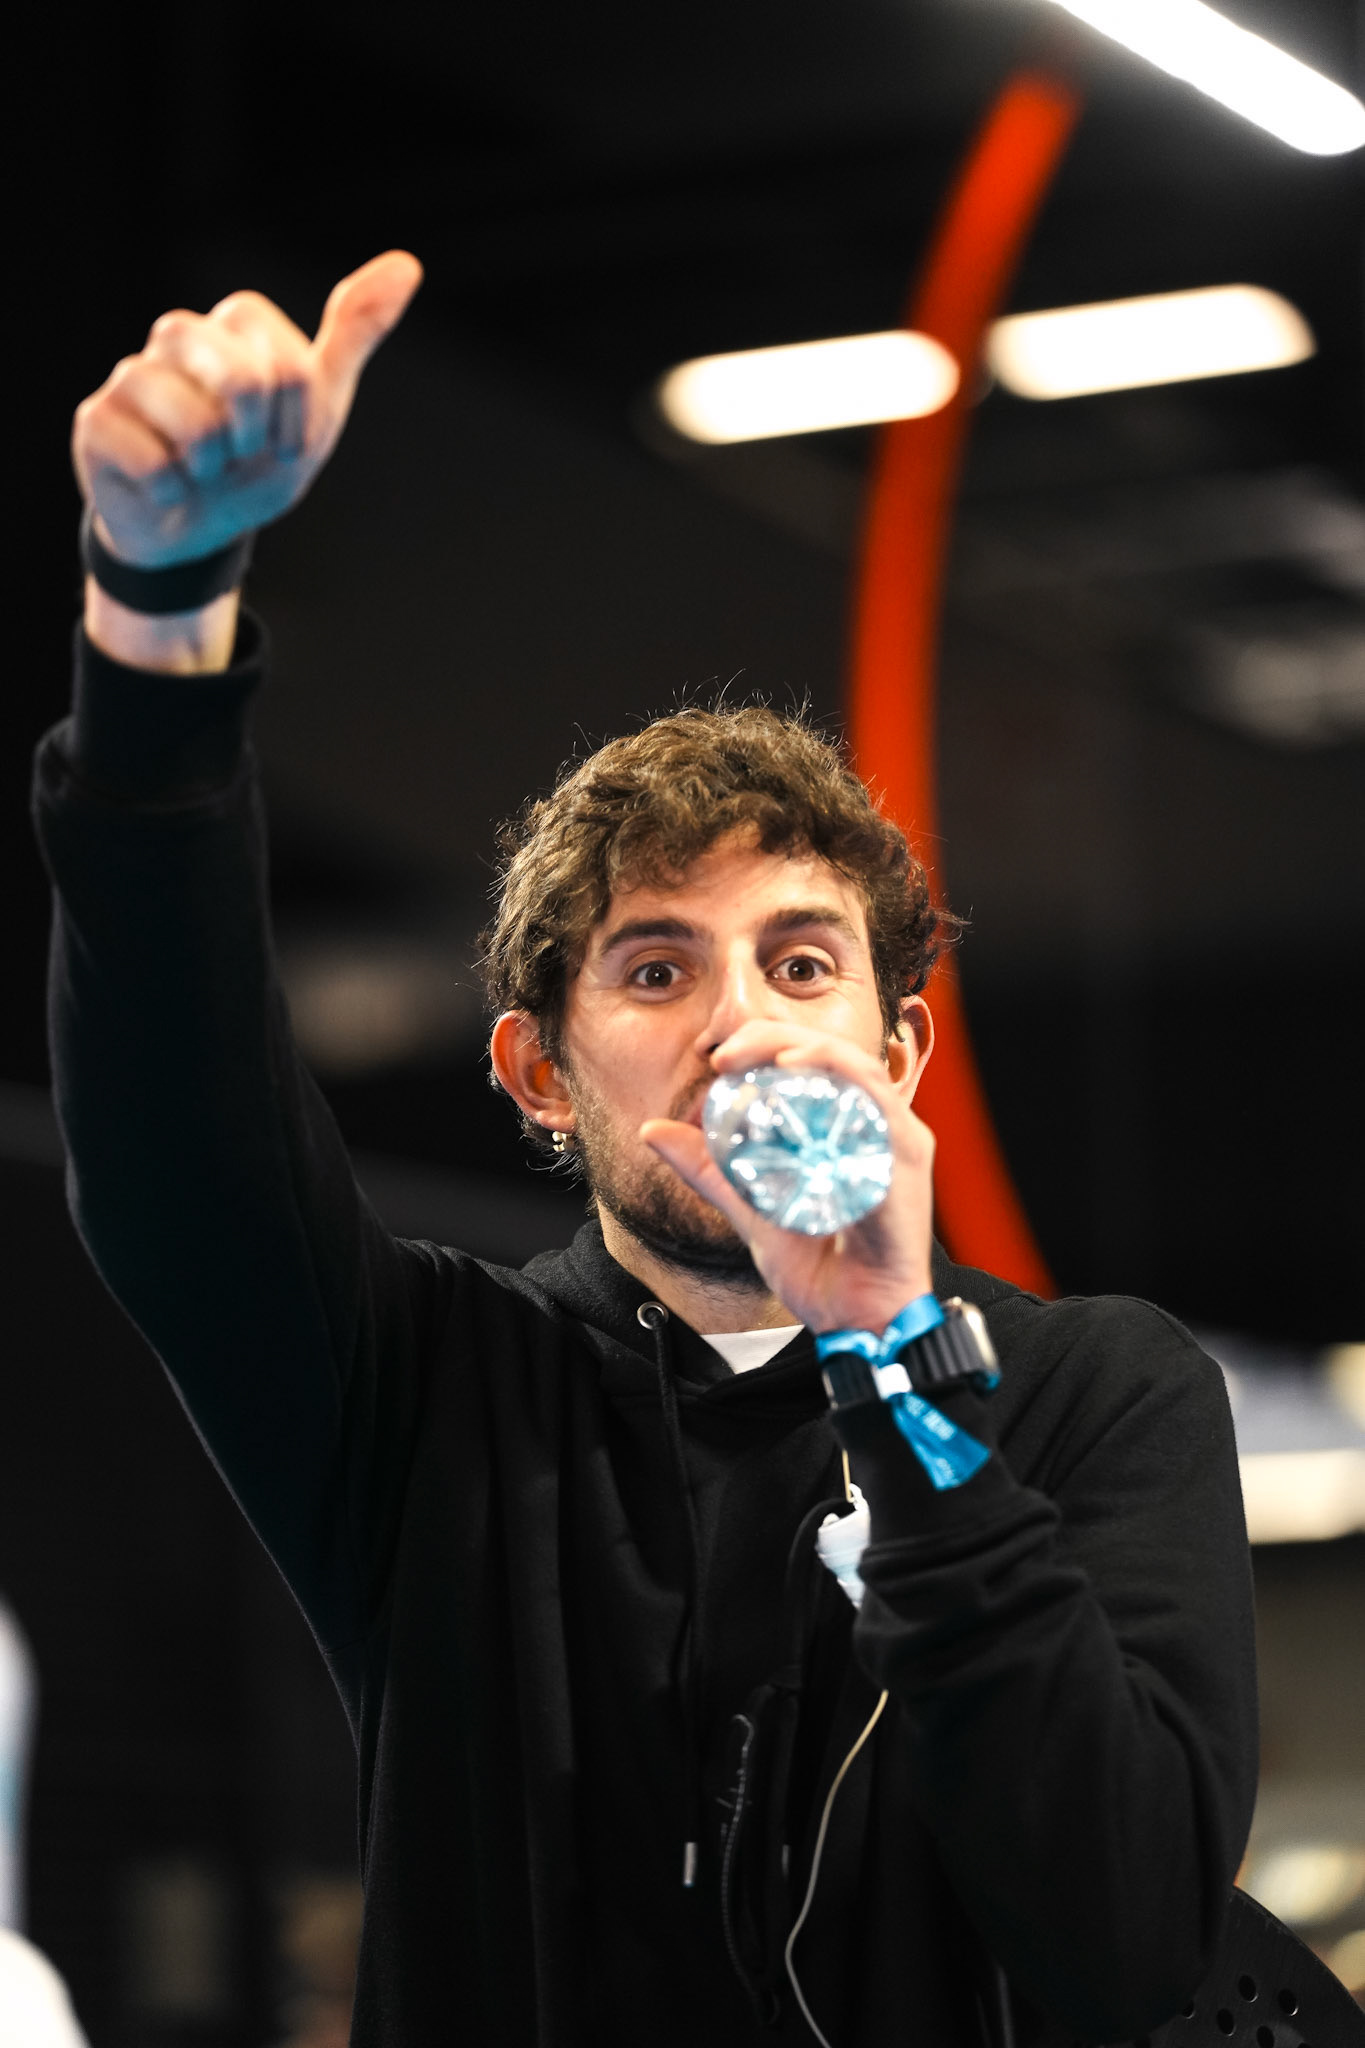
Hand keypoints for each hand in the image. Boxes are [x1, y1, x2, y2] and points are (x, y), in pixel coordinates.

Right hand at [71, 250, 423, 567]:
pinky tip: (165, 484)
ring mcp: (132, 376)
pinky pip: (151, 459)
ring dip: (213, 467)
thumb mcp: (319, 402)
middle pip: (242, 378)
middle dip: (257, 439)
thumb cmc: (258, 460)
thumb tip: (406, 265)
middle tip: (242, 453)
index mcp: (232, 325)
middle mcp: (177, 336)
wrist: (203, 529)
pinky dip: (171, 488)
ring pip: (196, 423)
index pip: (284, 361)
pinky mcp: (96, 422)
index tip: (286, 441)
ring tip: (201, 468)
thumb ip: (354, 334)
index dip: (296, 417)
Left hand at [640, 1019, 935, 1335]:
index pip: (809, 1061)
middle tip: (725, 1051)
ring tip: (759, 1053)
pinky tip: (795, 1071)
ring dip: (803, 1047)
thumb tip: (652, 1131)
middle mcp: (876, 1124)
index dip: (763, 1043)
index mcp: (845, 1126)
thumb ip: (708, 1169)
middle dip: (774, 1037)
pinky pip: (876, 1102)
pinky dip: (836, 1076)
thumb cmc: (818, 1267)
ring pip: (853, 1065)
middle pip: (830, 1052)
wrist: (857, 1320)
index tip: (716, 1058)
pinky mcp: (905, 1158)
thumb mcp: (748, 1208)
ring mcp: (895, 1138)